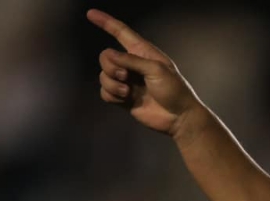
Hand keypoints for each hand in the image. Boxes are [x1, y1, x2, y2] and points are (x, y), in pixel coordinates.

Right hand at [89, 9, 202, 135]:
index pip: (121, 32)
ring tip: (128, 92)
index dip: (105, 22)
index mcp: (142, 52)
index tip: (90, 14)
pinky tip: (124, 100)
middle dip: (110, 66)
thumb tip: (109, 54)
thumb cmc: (174, 90)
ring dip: (112, 84)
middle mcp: (132, 65)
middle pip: (106, 56)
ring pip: (104, 75)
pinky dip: (111, 95)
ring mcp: (127, 82)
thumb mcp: (156, 70)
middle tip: (125, 76)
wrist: (179, 118)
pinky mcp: (123, 98)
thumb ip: (131, 60)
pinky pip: (105, 92)